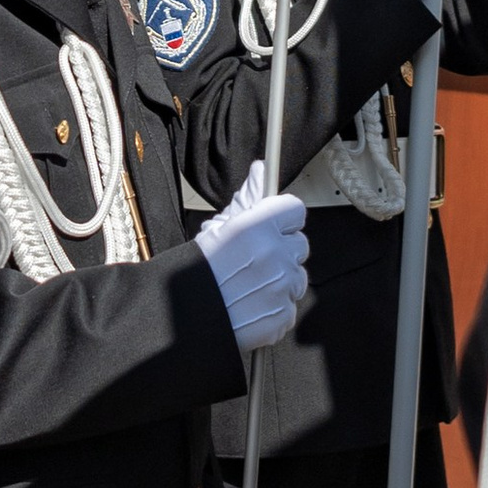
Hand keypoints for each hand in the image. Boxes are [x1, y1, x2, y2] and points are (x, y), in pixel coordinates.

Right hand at [197, 163, 309, 351]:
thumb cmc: (197, 271)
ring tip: (250, 287)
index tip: (271, 228)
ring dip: (281, 281)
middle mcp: (275, 253)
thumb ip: (248, 198)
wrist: (187, 317)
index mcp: (259, 226)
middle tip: (255, 262)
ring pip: (297, 277)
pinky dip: (275, 308)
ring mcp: (282, 286)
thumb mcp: (219, 227)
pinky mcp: (283, 315)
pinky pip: (290, 306)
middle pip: (299, 244)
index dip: (283, 220)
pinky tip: (251, 306)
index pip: (295, 210)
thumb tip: (262, 170)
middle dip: (282, 252)